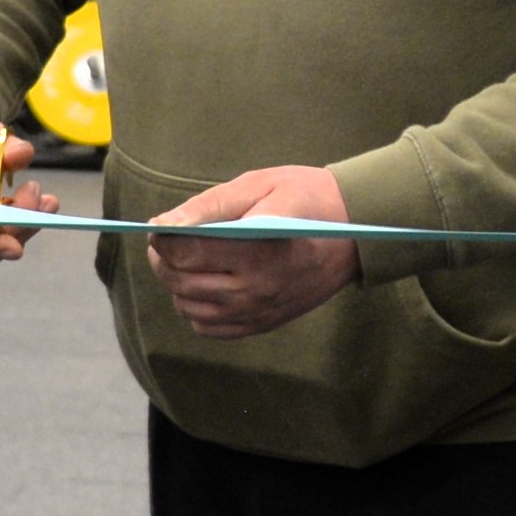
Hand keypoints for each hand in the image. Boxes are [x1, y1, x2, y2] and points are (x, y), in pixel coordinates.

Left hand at [145, 165, 360, 339]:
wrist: (355, 234)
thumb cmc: (306, 199)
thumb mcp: (260, 187)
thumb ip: (208, 206)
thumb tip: (162, 224)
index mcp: (257, 251)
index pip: (185, 253)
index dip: (161, 238)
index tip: (159, 226)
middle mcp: (256, 289)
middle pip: (181, 282)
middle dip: (162, 259)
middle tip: (165, 240)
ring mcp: (259, 312)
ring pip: (189, 308)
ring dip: (176, 284)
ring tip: (186, 260)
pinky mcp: (262, 324)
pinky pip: (209, 328)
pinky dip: (195, 308)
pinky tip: (205, 284)